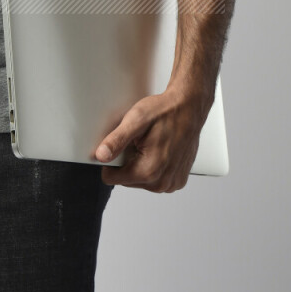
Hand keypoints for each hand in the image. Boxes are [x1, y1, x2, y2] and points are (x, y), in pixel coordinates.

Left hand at [93, 86, 209, 192]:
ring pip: (140, 181)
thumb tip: (101, 156)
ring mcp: (172, 183)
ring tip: (150, 144)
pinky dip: (153, 167)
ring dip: (140, 164)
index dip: (112, 160)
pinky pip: (155, 180)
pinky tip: (159, 150)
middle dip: (128, 162)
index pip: (111, 178)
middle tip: (139, 142)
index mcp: (149, 171)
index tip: (122, 144)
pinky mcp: (178, 181)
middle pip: (126, 180)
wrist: (189, 108)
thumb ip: (117, 140)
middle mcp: (162, 183)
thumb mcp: (135, 120)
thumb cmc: (165, 112)